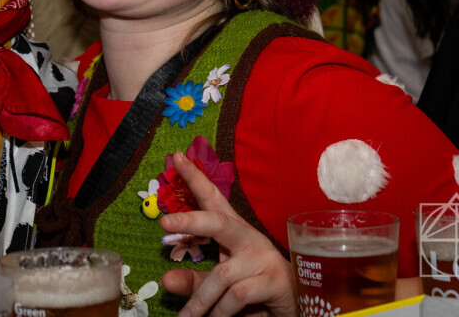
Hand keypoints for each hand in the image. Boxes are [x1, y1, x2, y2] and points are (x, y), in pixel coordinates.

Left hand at [158, 152, 296, 316]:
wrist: (293, 307)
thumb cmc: (253, 291)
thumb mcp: (219, 284)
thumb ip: (194, 281)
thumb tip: (166, 280)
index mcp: (233, 231)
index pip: (212, 199)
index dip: (195, 178)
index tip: (176, 157)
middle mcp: (248, 238)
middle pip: (218, 221)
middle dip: (191, 220)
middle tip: (165, 222)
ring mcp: (262, 258)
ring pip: (222, 275)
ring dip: (201, 301)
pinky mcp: (274, 280)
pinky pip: (238, 295)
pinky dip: (221, 311)